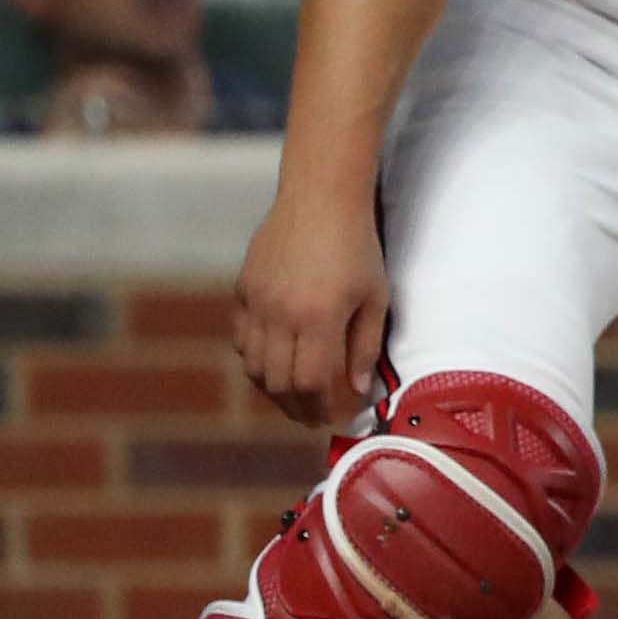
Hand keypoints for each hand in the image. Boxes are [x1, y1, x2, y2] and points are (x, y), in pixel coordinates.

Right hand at [235, 178, 389, 428]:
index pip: (310, 383)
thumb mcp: (375, 297)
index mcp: (319, 319)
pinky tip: (274, 361)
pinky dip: (255, 359)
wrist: (319, 200)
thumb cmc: (358, 248)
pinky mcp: (242, 291)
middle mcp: (281, 316)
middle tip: (310, 415)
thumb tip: (358, 388)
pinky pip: (241, 339)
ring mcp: (256, 304)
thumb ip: (365, 346)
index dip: (318, 408)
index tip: (328, 417)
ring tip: (293, 394)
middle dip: (294, 406)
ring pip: (253, 365)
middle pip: (278, 382)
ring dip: (272, 387)